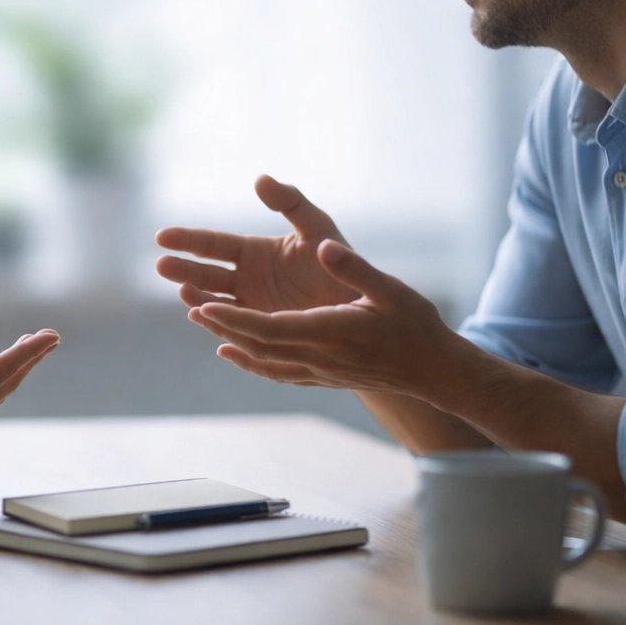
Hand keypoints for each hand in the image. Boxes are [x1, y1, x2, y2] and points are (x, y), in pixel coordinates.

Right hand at [155, 175, 356, 311]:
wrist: (362, 305)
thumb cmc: (341, 261)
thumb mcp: (317, 227)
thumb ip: (291, 203)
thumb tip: (260, 178)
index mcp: (253, 252)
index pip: (212, 245)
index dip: (187, 240)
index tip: (162, 237)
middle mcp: (245, 280)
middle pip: (205, 274)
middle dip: (182, 269)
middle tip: (161, 265)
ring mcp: (250, 308)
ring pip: (214, 303)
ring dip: (196, 298)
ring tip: (184, 293)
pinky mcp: (261, 333)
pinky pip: (233, 329)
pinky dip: (216, 325)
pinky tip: (203, 319)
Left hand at [188, 239, 463, 400]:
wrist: (434, 371)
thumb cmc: (415, 325)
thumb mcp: (390, 288)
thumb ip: (354, 267)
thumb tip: (322, 247)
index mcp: (330, 332)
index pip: (270, 329)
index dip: (234, 320)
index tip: (205, 306)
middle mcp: (318, 357)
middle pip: (259, 345)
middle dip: (222, 326)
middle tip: (191, 306)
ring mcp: (319, 371)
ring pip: (263, 360)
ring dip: (230, 340)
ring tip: (201, 319)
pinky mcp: (323, 378)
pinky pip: (276, 372)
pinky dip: (249, 362)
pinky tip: (232, 352)